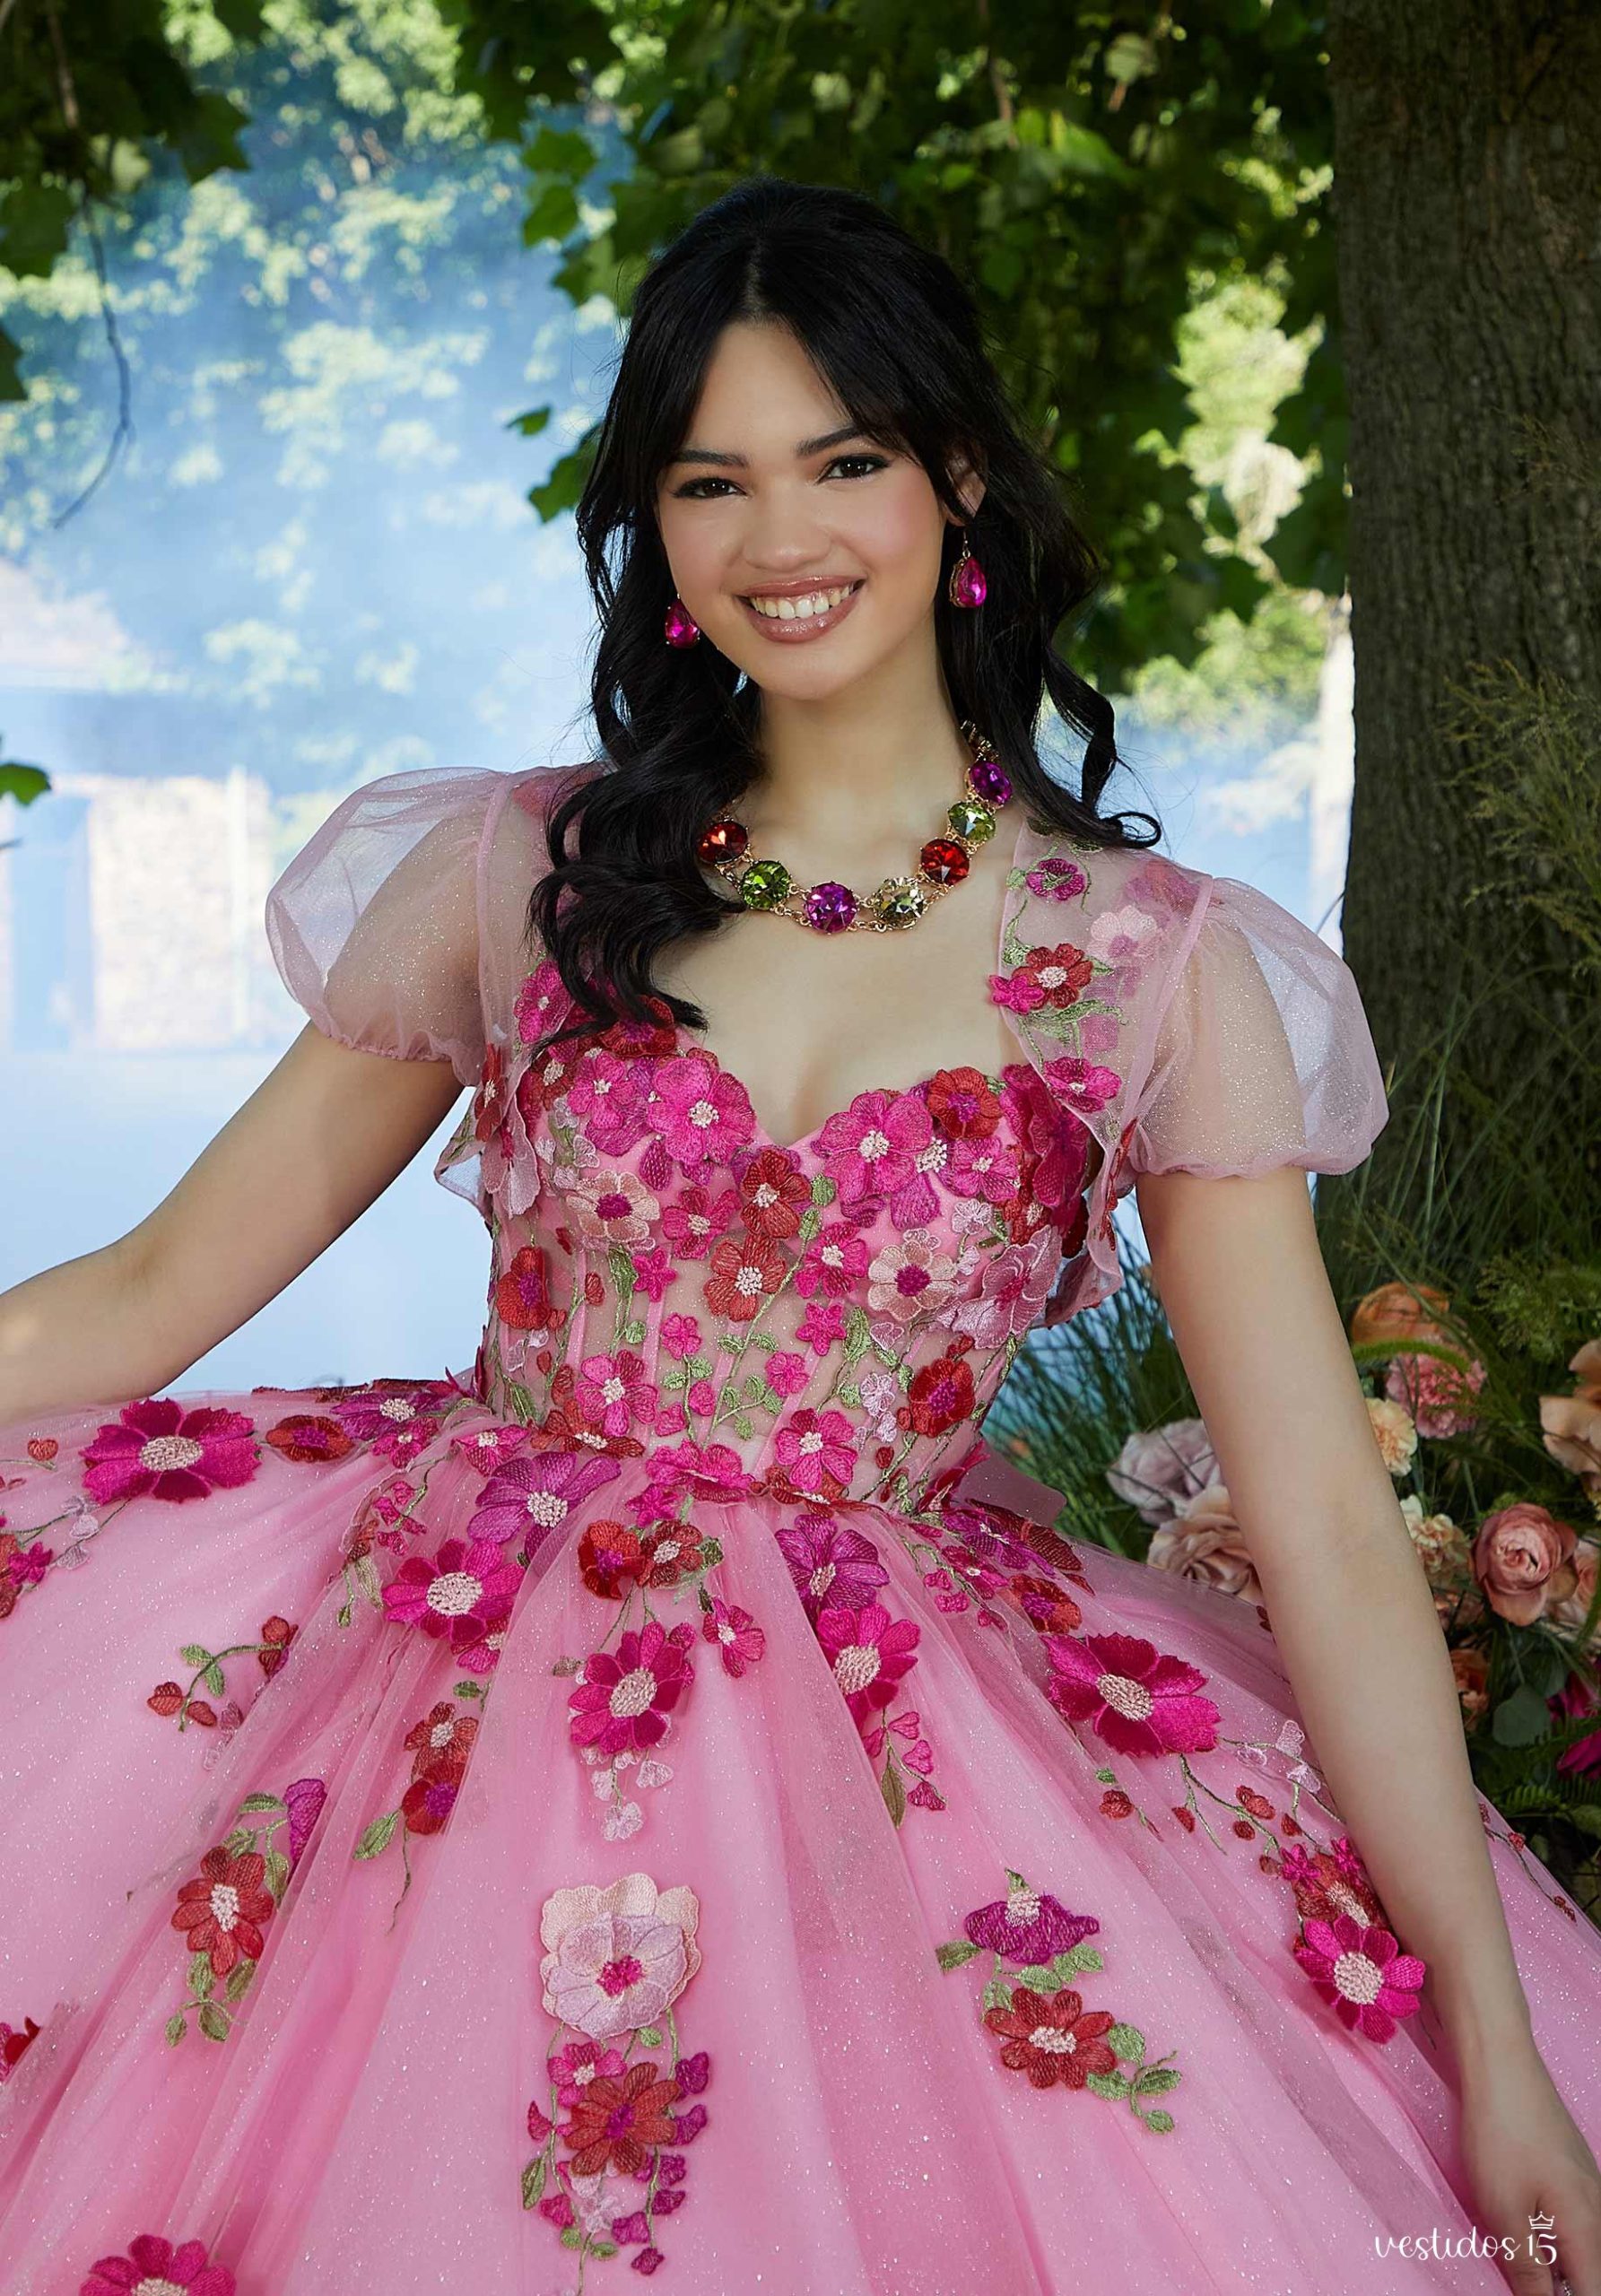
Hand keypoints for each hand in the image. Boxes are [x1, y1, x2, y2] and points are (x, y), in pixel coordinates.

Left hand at [1458, 2046, 1600, 2295]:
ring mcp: (1589, 2189)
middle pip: (1591, 2274)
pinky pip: (1572, 2223)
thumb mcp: (1504, 2213)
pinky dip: (1550, 2238)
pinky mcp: (1573, 2174)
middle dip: (1560, 2283)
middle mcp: (1599, 2213)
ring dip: (1553, 2264)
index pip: (1593, 2293)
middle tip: (1519, 2272)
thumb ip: (1529, 2271)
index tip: (1532, 2290)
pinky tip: (1520, 2230)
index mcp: (1588, 2231)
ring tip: (1517, 2258)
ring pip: (1581, 2249)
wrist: (1502, 2064)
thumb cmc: (1500, 2135)